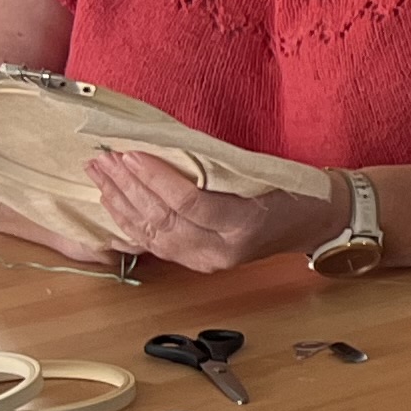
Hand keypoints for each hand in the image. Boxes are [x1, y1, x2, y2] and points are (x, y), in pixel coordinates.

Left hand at [84, 151, 342, 273]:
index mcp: (243, 225)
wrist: (312, 222)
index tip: (130, 153)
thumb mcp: (261, 170)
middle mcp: (221, 251)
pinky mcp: (197, 263)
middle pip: (163, 219)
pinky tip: (110, 206)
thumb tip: (162, 146)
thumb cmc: (292, 190)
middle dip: (128, 187)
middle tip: (103, 159)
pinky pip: (154, 246)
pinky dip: (128, 225)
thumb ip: (214, 165)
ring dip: (120, 203)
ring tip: (99, 175)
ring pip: (152, 234)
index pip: (188, 202)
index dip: (155, 178)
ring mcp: (207, 261)